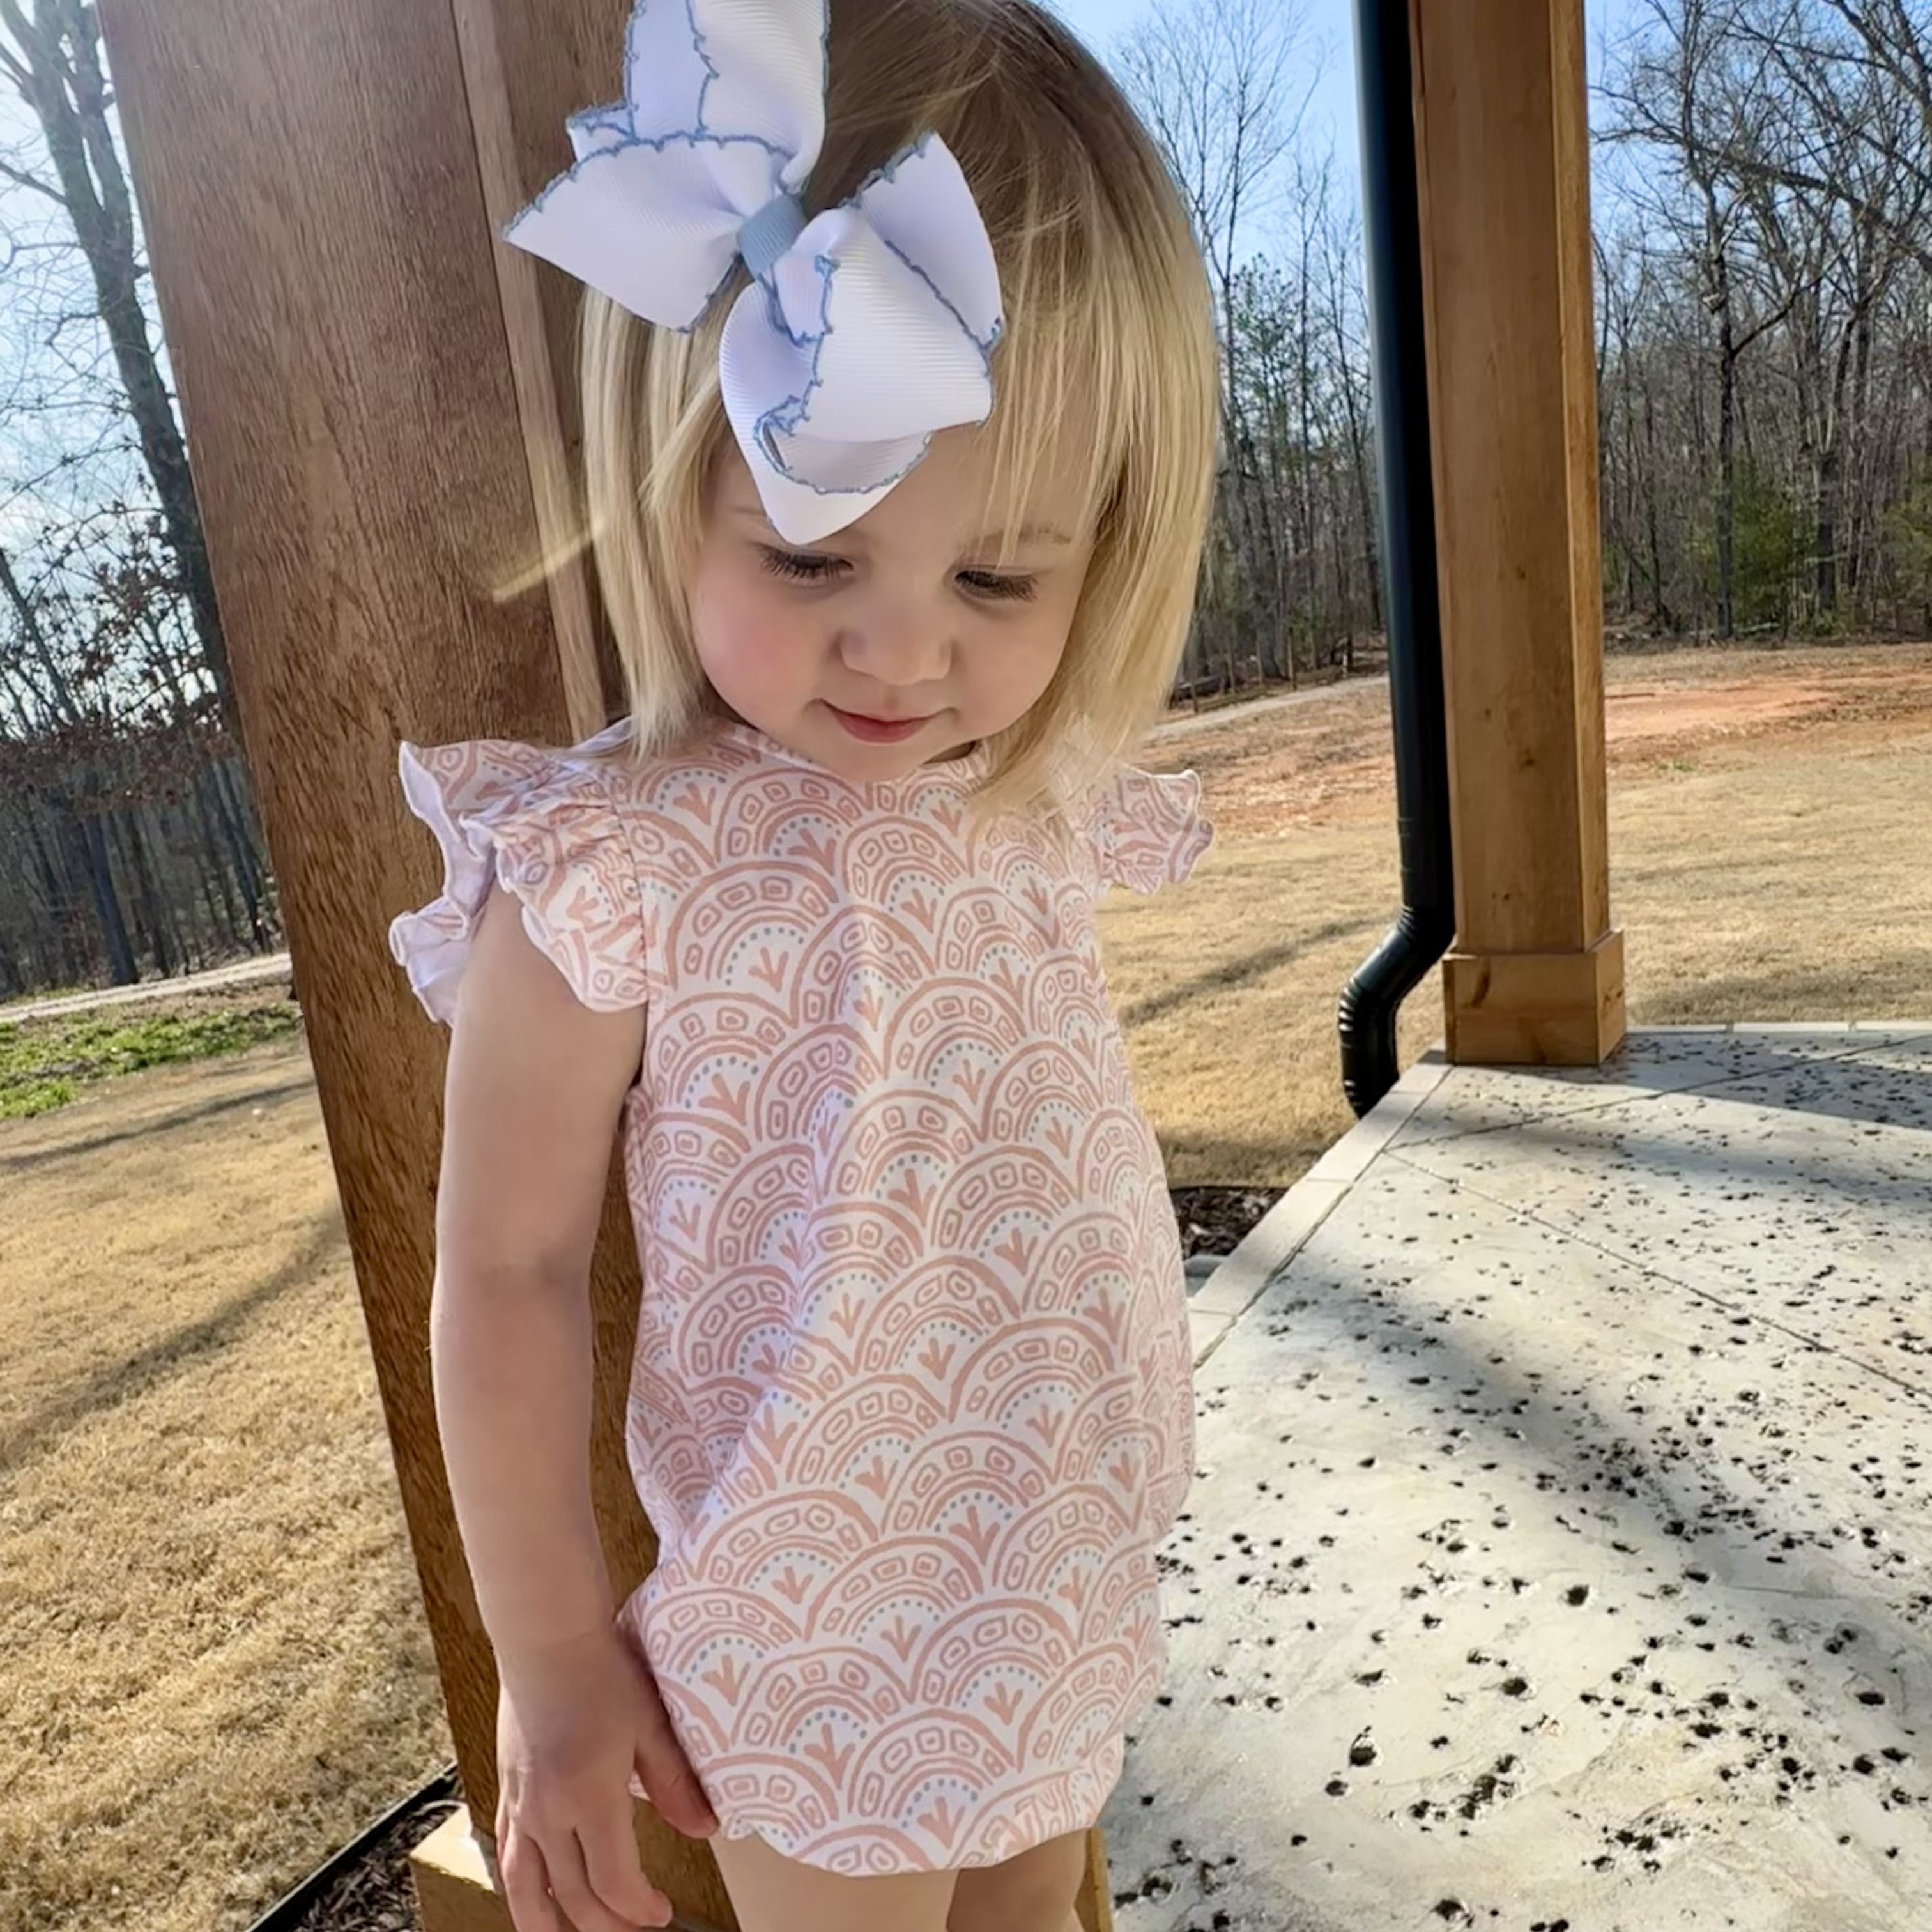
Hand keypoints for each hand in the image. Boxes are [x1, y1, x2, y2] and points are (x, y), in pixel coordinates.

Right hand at [491, 1624, 718, 1931]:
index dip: (638, 1909)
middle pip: (573, 1896)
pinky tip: (533, 1893)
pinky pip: (509, 1856)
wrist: (547, 1638)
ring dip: (549, 1924)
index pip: (612, 1883)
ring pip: (526, 1889)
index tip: (661, 1914)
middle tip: (634, 1926)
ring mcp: (522, 1804)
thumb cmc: (602, 1672)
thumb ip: (677, 1783)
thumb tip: (707, 1829)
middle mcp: (549, 1812)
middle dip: (606, 1923)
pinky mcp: (508, 1789)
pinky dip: (521, 1887)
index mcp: (589, 1798)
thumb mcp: (652, 1724)